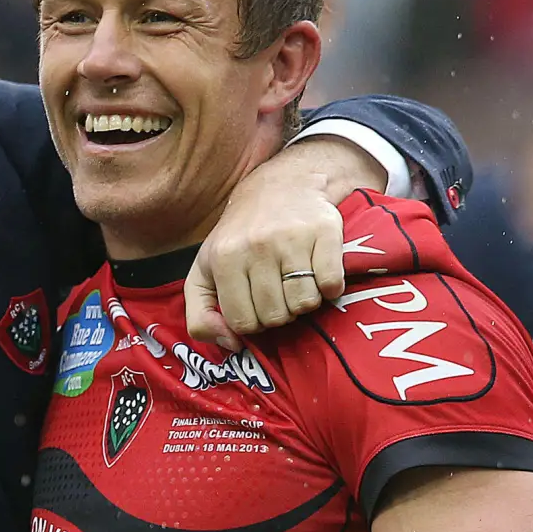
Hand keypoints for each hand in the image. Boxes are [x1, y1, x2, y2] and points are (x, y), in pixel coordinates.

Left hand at [185, 136, 383, 349]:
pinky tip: (318, 274)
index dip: (251, 322)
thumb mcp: (204, 272)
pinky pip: (332, 285)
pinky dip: (330, 289)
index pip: (242, 322)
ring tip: (296, 283)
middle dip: (278, 313)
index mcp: (223, 259)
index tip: (255, 305)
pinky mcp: (325, 231)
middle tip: (278, 293)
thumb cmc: (239, 238)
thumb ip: (200, 315)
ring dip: (304, 302)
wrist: (280, 186)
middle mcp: (256, 247)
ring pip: (304, 304)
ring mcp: (292, 238)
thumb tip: (231, 345)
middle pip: (275, 317)